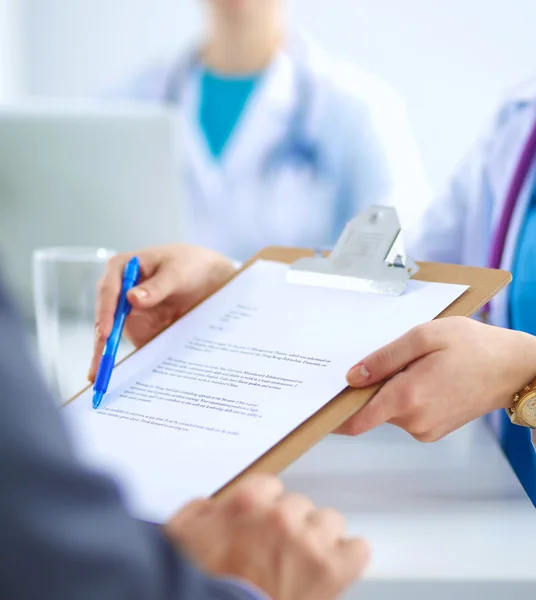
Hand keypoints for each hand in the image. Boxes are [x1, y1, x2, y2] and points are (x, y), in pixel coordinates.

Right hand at [89, 244, 235, 381]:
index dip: (105, 313)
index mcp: (121, 269)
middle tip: (98, 368)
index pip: (108, 291)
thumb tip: (132, 298)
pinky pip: (132, 345)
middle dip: (100, 344)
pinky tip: (121, 379)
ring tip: (101, 379)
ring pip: (112, 337)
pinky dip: (127, 362)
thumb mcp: (177, 272)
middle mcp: (118, 292)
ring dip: (107, 357)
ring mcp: (127, 313)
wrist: (210, 277)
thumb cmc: (190, 264)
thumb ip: (157, 287)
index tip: (106, 333)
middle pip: (105, 319)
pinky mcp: (139, 329)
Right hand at [166, 474, 369, 599]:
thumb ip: (201, 512)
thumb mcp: (180, 536)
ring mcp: (309, 543)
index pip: (271, 487)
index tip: (262, 525)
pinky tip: (333, 569)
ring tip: (304, 564)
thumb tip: (215, 507)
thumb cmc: (197, 584)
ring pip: (330, 522)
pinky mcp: (332, 572)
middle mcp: (281, 516)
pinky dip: (348, 558)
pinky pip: (358, 549)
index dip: (266, 508)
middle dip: (290, 525)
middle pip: (300, 505)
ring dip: (319, 539)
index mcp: (246, 503)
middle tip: (277, 551)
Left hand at [339, 317, 535, 441]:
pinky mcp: (434, 430)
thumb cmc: (473, 345)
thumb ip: (384, 358)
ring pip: (389, 411)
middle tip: (379, 362)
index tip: (319, 405)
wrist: (514, 368)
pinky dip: (404, 397)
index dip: (335, 413)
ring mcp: (425, 429)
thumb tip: (352, 378)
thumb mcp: (424, 337)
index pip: (356, 420)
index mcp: (407, 398)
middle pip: (371, 410)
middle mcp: (414, 421)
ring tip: (412, 364)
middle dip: (368, 389)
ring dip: (390, 391)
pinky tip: (423, 376)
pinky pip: (406, 414)